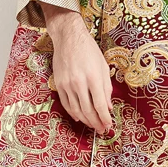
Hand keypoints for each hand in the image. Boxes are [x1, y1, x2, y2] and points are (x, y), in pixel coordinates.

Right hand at [39, 3, 113, 135]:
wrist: (69, 38)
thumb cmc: (89, 50)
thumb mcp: (103, 67)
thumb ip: (106, 88)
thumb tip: (107, 107)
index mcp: (93, 77)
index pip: (99, 105)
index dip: (105, 118)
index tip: (109, 125)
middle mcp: (79, 82)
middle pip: (88, 110)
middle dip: (96, 123)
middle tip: (101, 129)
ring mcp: (67, 84)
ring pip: (76, 110)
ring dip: (85, 120)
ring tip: (92, 125)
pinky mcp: (58, 84)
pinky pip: (66, 104)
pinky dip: (73, 113)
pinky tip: (79, 117)